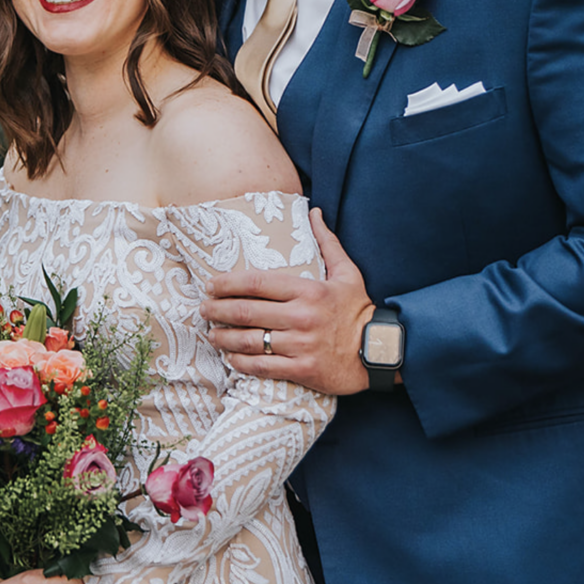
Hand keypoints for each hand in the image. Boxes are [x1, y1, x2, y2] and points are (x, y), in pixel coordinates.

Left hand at [201, 208, 376, 394]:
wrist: (380, 351)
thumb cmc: (359, 310)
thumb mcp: (348, 272)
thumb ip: (327, 242)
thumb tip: (314, 213)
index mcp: (308, 291)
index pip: (257, 284)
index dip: (228, 284)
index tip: (211, 285)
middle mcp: (301, 317)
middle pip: (246, 312)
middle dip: (218, 310)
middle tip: (203, 309)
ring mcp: (300, 345)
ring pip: (249, 341)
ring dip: (224, 338)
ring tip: (211, 333)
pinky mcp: (301, 370)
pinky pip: (262, 366)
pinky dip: (241, 362)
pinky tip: (231, 357)